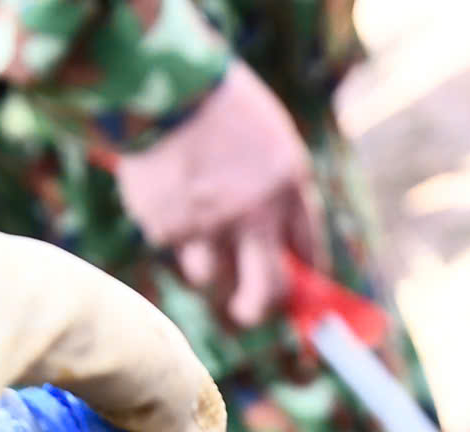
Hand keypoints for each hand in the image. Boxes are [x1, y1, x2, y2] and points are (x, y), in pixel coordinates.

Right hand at [112, 61, 327, 328]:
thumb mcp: (270, 135)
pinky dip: (165, 221)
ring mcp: (208, 226)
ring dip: (201, 258)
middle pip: (266, 290)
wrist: (161, 83)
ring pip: (207, 274)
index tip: (299, 279)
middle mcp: (254, 216)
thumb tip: (284, 244)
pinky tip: (160, 184)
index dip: (304, 270)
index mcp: (288, 186)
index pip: (308, 249)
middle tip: (246, 310)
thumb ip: (280, 187)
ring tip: (189, 214)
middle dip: (259, 308)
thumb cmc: (220, 99)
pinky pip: (167, 241)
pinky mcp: (164, 227)